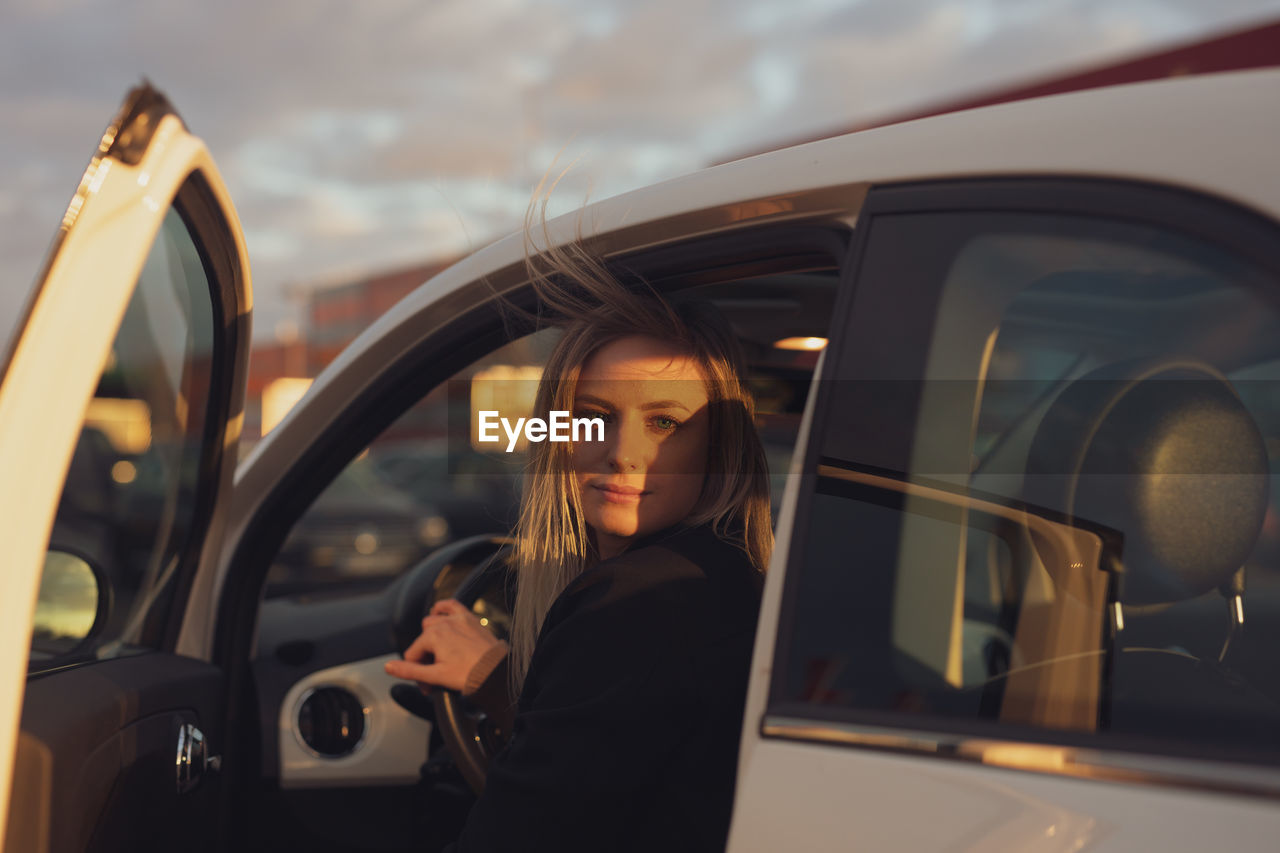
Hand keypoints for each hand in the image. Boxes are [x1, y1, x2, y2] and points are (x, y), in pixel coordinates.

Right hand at [384, 599, 503, 691]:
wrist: (496, 672)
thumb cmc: (470, 674)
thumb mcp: (436, 676)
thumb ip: (410, 670)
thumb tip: (389, 667)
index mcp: (433, 636)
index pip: (412, 654)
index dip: (416, 671)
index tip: (427, 684)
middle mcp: (444, 623)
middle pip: (422, 639)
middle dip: (425, 656)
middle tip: (435, 673)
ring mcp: (457, 619)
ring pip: (433, 622)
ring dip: (432, 637)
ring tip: (439, 656)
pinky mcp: (469, 618)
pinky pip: (451, 605)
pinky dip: (443, 608)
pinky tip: (440, 614)